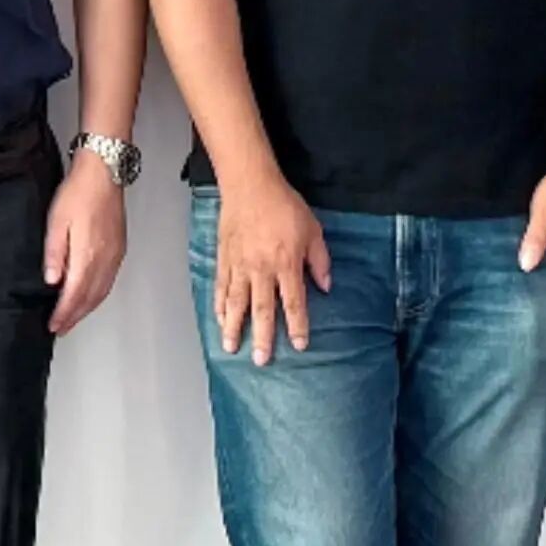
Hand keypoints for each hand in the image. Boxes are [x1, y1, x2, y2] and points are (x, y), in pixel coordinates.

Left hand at [42, 156, 129, 337]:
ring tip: (73, 318)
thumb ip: (54, 254)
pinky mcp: (119, 248)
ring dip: (87, 309)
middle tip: (61, 328)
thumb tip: (51, 281)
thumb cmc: (78, 192)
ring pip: (102, 292)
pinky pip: (109, 281)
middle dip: (75, 316)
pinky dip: (98, 295)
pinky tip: (90, 296)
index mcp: (88, 255)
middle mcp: (105, 260)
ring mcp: (115, 255)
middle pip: (90, 298)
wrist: (104, 173)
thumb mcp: (56, 221)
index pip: (74, 295)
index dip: (63, 313)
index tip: (53, 325)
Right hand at [205, 173, 329, 363]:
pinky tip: (218, 319)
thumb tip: (326, 287)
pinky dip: (218, 305)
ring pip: (235, 302)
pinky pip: (220, 286)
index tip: (299, 345)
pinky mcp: (224, 258)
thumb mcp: (313, 230)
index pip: (293, 302)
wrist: (250, 184)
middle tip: (261, 361)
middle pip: (262, 309)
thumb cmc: (284, 205)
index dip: (297, 325)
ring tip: (231, 347)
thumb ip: (319, 261)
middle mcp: (261, 269)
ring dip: (233, 327)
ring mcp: (239, 265)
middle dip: (262, 337)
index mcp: (285, 263)